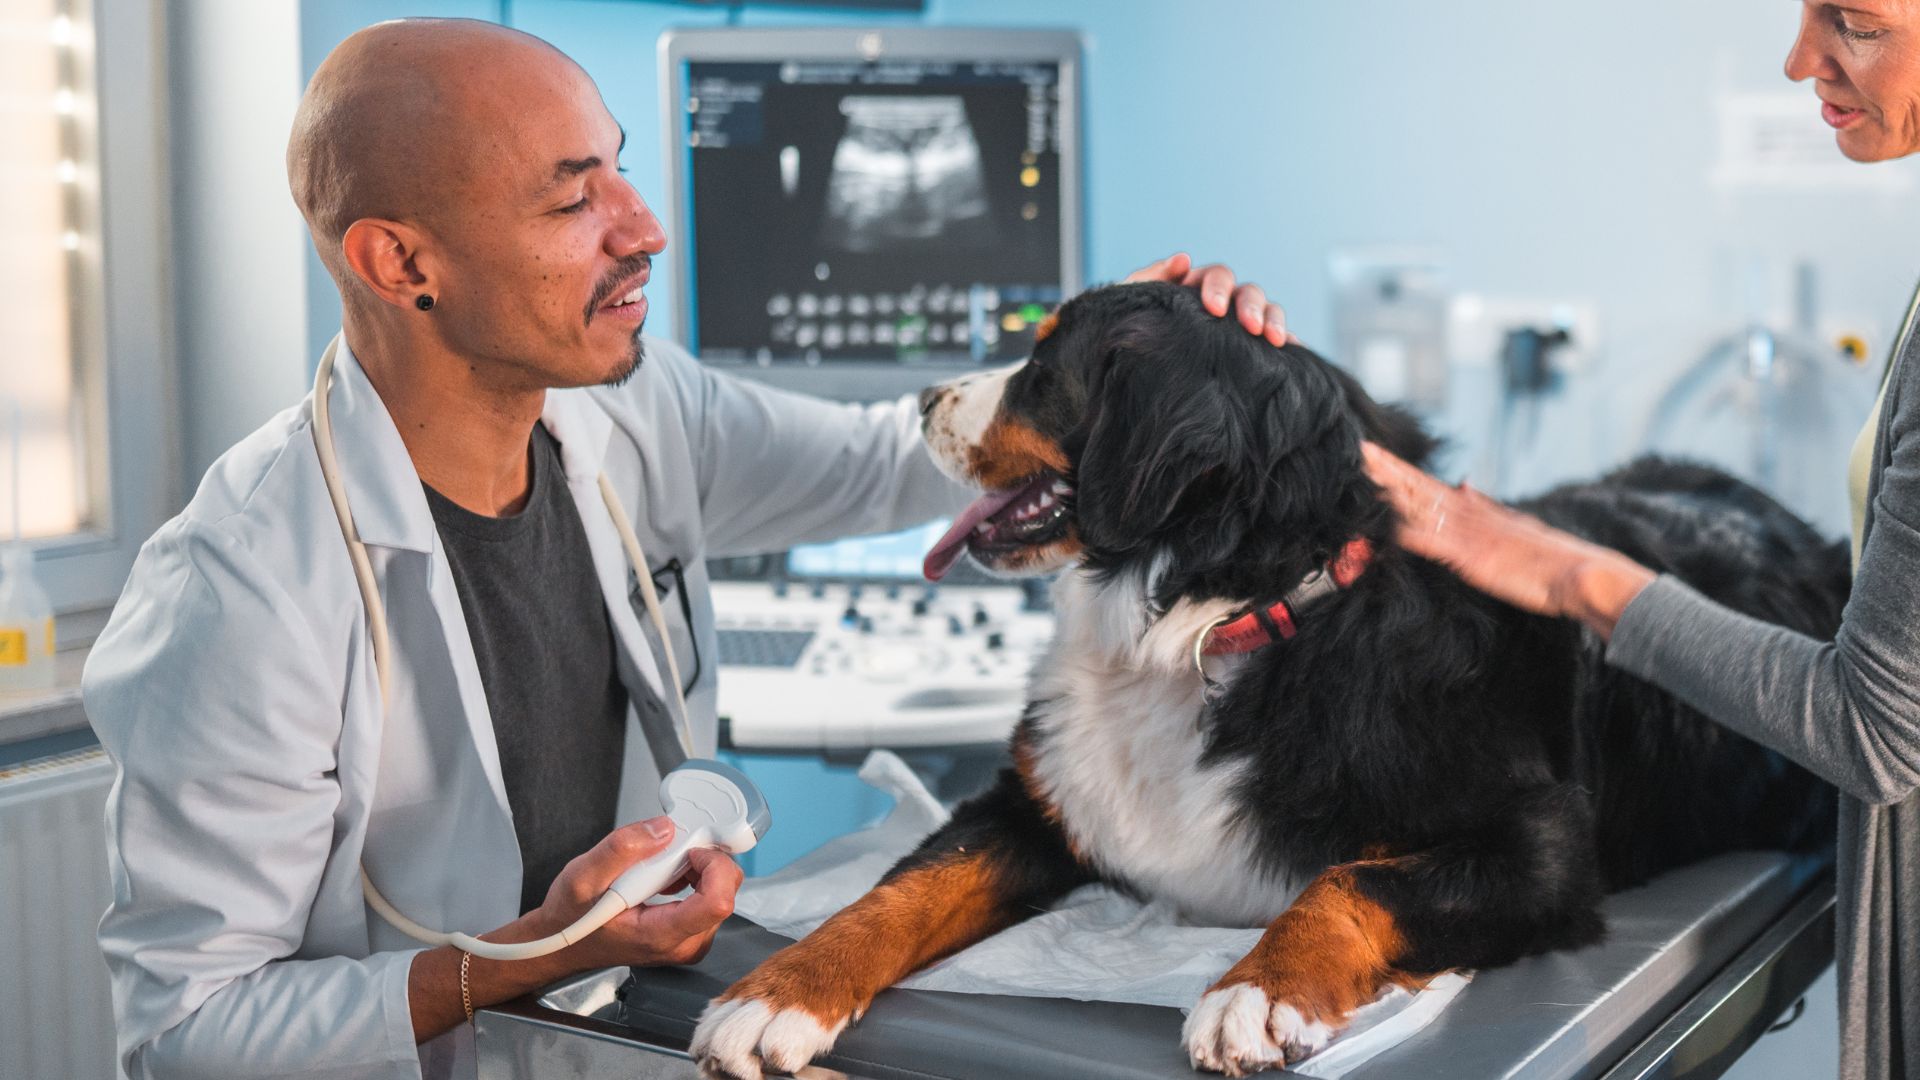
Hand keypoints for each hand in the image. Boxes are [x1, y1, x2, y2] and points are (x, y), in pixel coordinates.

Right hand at [410, 817, 745, 1043]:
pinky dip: (693, 875)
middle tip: (668, 851)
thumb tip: (665, 829)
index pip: (719, 902)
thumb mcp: (582, 877)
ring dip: (697, 867)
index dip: (712, 865)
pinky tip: (665, 874)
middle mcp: (683, 944)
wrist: (562, 941)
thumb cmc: (571, 917)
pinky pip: (710, 895)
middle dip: (704, 860)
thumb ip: (622, 849)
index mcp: (661, 935)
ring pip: (721, 891)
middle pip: (726, 892)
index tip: (687, 849)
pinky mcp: (689, 931)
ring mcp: (689, 940)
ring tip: (659, 865)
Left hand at [1124, 252, 1294, 346]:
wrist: (1125, 366)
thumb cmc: (1130, 327)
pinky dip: (1288, 343)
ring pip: (1267, 311)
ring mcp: (1237, 323)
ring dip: (1273, 321)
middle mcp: (1222, 300)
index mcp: (1196, 285)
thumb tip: (1184, 258)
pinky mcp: (1250, 348)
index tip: (1213, 309)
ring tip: (1275, 341)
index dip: (1218, 288)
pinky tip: (1293, 353)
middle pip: (1247, 292)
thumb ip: (1150, 277)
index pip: (1216, 276)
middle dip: (1251, 307)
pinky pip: (1275, 340)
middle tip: (1251, 328)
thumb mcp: (1131, 301)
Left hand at [1360, 441, 1654, 637]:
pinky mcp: (1474, 559)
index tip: (1376, 455)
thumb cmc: (1551, 560)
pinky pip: (1436, 544)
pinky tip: (1389, 525)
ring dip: (1394, 489)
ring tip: (1368, 470)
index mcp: (1479, 511)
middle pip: (1422, 488)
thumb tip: (1462, 483)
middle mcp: (1472, 517)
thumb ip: (1485, 507)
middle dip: (1390, 470)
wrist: (1581, 574)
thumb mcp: (1514, 525)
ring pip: (1424, 506)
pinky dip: (1411, 533)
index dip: (1402, 471)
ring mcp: (1471, 536)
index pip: (1431, 486)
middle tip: (1361, 448)